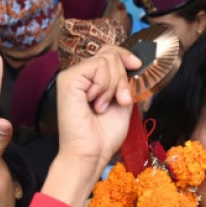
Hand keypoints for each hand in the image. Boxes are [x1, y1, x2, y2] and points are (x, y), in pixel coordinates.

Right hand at [43, 46, 140, 206]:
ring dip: (114, 86)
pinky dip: (105, 86)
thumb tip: (135, 62)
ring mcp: (71, 76)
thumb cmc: (104, 135)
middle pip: (110, 53)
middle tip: (121, 100)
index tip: (137, 67)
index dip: (125, 57)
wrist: (92, 154)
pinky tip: (97, 104)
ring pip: (106, 60)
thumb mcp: (123, 102)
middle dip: (123, 77)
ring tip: (104, 107)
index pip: (109, 53)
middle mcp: (80, 75)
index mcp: (90, 79)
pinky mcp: (68, 80)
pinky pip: (97, 67)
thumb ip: (126, 82)